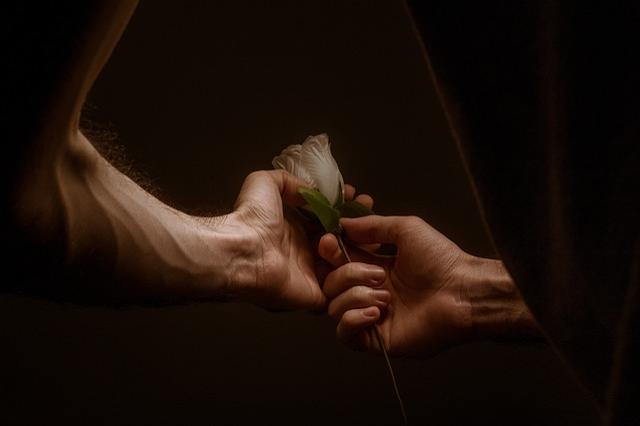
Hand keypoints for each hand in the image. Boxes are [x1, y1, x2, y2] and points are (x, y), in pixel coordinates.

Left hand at [230, 170, 369, 310]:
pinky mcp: (317, 295)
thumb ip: (290, 181)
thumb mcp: (266, 183)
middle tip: (370, 210)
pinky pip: (343, 288)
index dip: (345, 208)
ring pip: (347, 262)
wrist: (242, 249)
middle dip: (359, 225)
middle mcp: (305, 252)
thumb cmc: (250, 218)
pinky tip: (368, 254)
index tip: (359, 197)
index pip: (328, 219)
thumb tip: (313, 191)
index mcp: (294, 229)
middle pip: (341, 240)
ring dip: (362, 245)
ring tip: (369, 228)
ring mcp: (312, 275)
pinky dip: (357, 273)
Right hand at [318, 215, 475, 356]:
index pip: (337, 261)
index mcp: (374, 267)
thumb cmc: (441, 259)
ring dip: (355, 296)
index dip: (330, 252)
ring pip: (335, 307)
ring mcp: (372, 316)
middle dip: (346, 274)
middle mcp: (370, 291)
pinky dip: (352, 320)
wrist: (463, 292)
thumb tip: (341, 224)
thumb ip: (371, 226)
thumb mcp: (405, 229)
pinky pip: (345, 335)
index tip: (330, 242)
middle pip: (331, 284)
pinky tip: (375, 312)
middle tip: (377, 273)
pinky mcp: (377, 339)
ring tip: (385, 295)